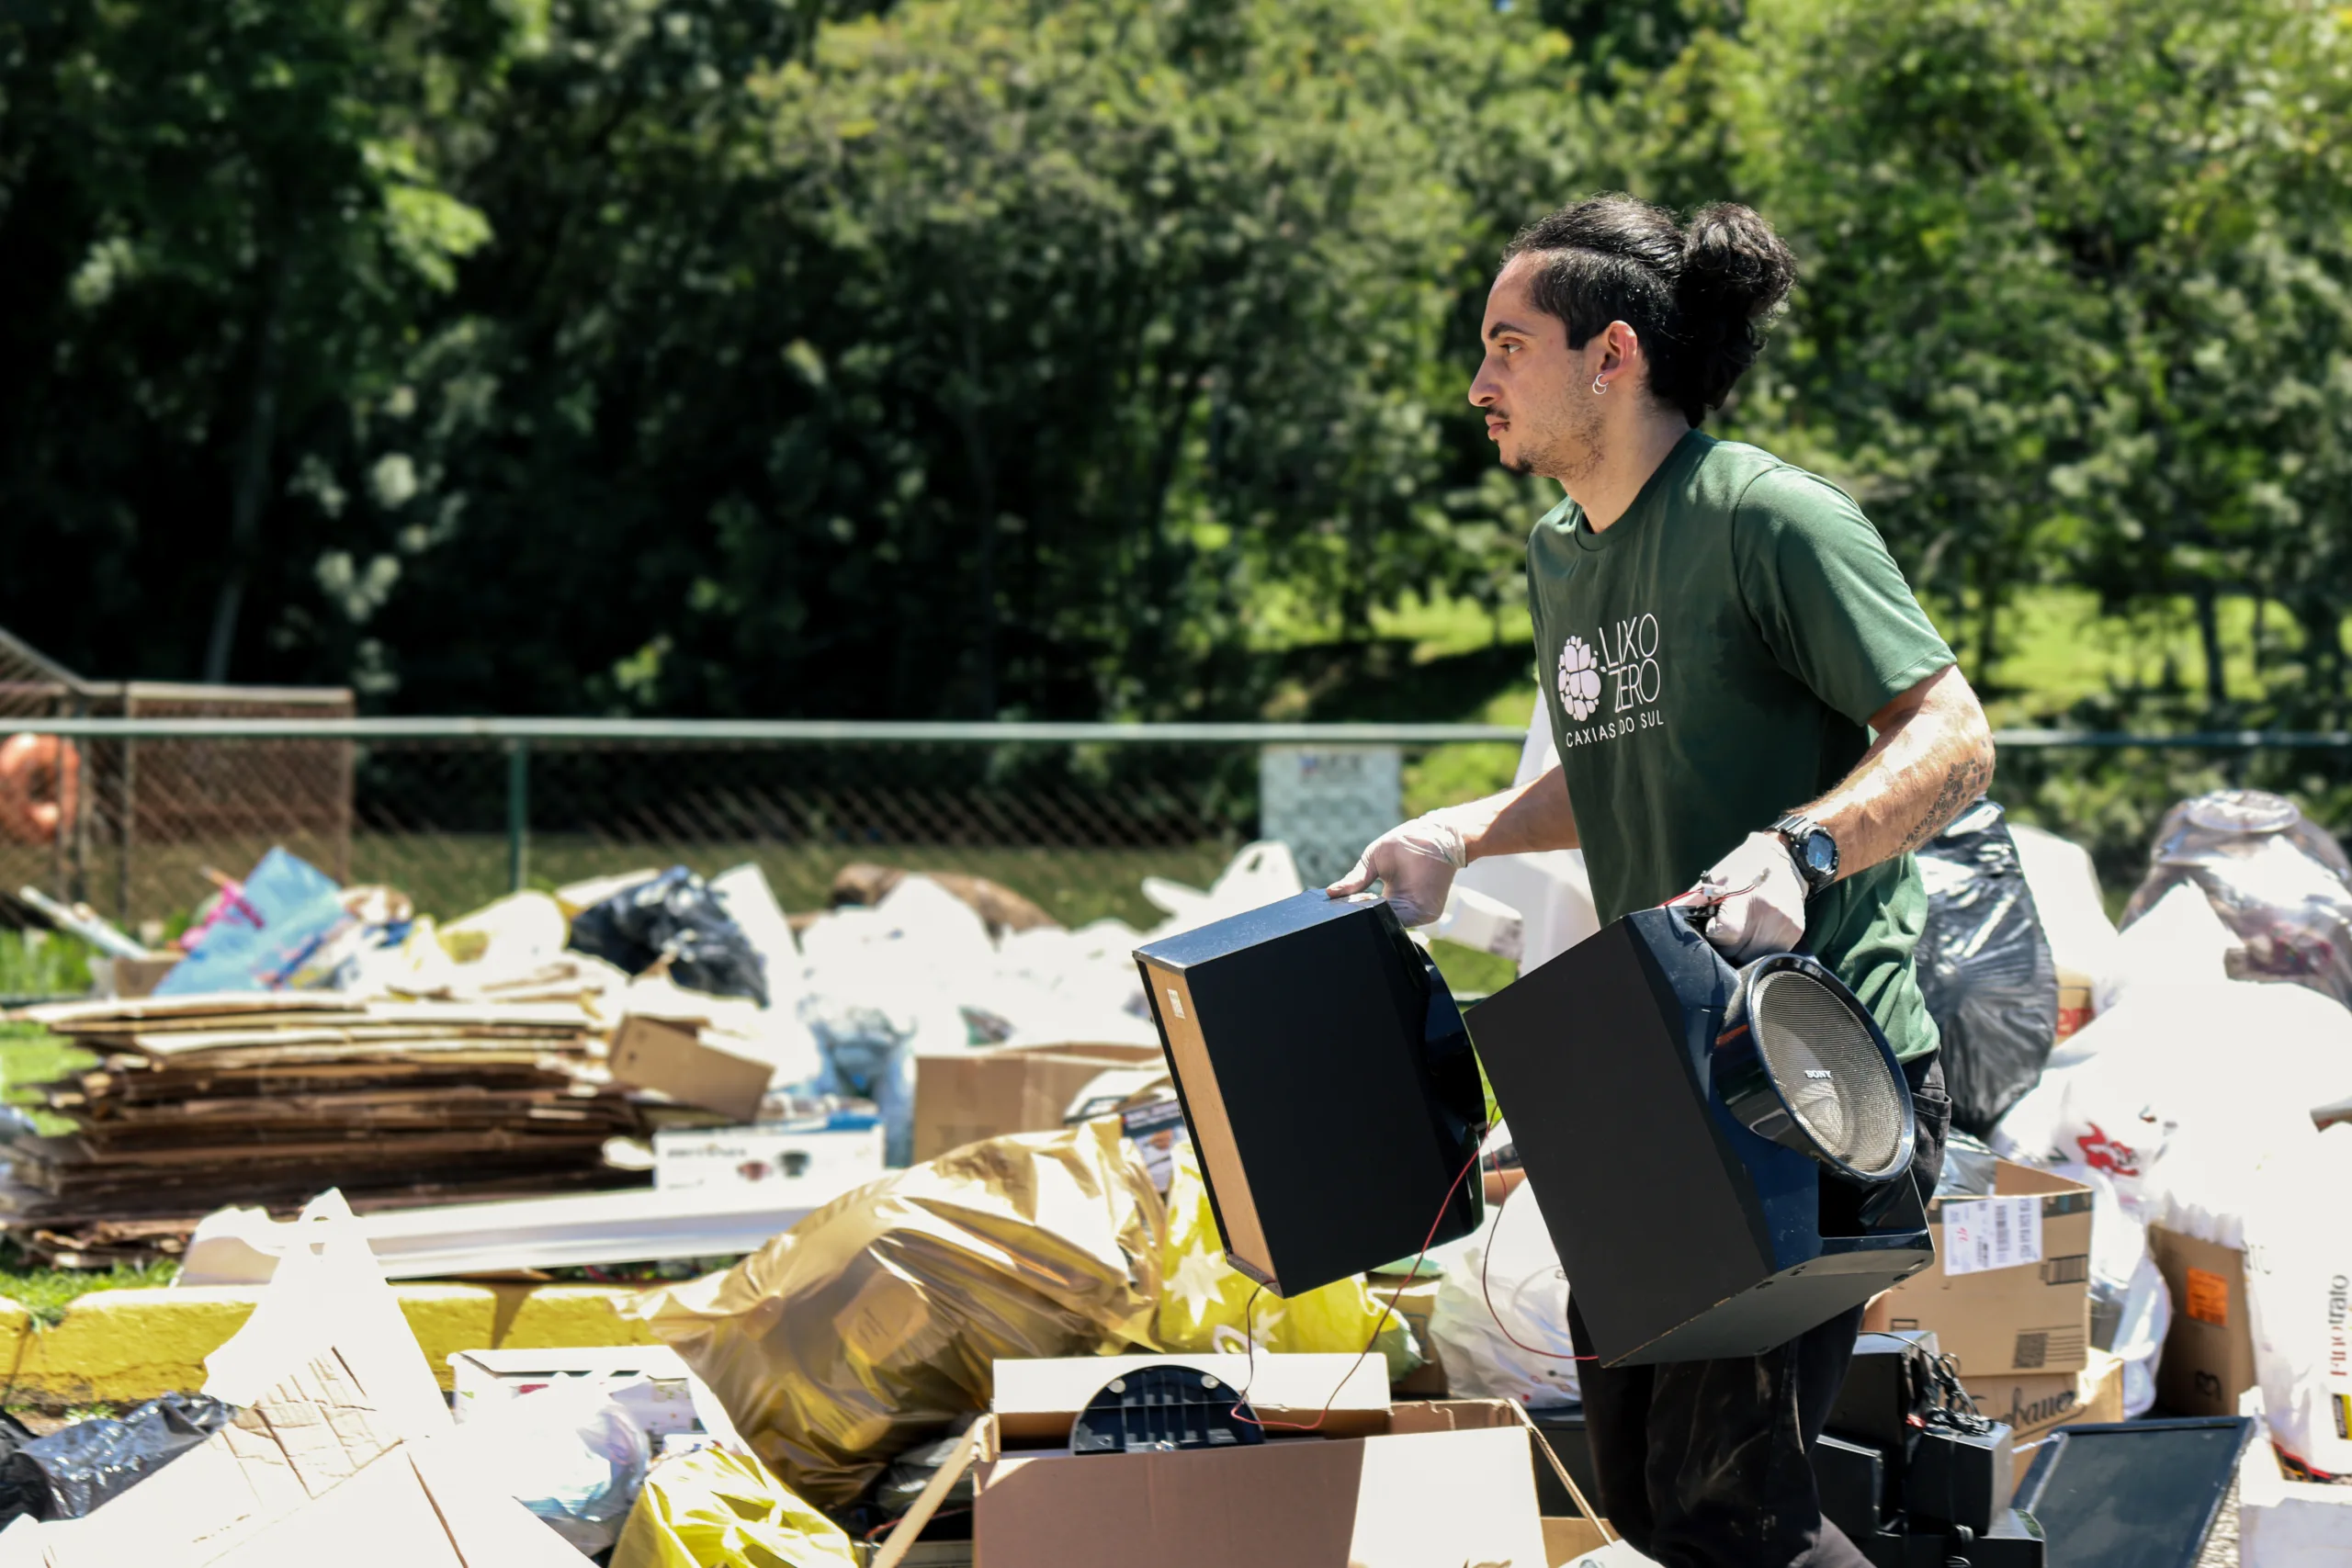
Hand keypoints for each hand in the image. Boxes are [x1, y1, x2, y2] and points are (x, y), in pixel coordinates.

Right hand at [1326, 812, 1468, 927]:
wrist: (1435, 835)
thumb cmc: (1404, 843)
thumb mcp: (1372, 861)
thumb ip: (1355, 880)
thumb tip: (1330, 893)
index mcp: (1386, 899)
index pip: (1367, 913)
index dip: (1352, 912)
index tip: (1335, 911)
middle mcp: (1400, 909)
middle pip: (1375, 922)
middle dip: (1359, 920)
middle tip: (1339, 916)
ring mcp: (1413, 913)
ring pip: (1387, 926)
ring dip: (1371, 920)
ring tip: (1354, 911)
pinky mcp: (1426, 913)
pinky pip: (1403, 923)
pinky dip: (1387, 920)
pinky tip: (1373, 910)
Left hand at [1693, 830, 1808, 962]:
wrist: (1783, 858)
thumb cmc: (1742, 868)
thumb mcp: (1715, 880)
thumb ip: (1694, 903)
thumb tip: (1669, 919)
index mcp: (1744, 897)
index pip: (1726, 933)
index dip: (1715, 936)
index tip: (1714, 929)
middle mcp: (1768, 912)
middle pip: (1739, 952)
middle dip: (1727, 946)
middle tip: (1726, 932)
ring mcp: (1785, 924)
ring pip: (1755, 958)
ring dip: (1744, 952)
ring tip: (1741, 934)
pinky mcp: (1796, 932)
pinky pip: (1772, 955)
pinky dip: (1760, 951)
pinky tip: (1756, 935)